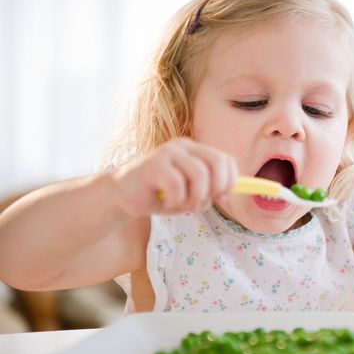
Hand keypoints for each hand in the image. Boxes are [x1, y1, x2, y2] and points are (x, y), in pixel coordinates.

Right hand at [111, 138, 237, 216]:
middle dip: (218, 186)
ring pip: (199, 174)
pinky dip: (176, 201)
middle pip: (216, 162)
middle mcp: (183, 147)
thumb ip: (209, 191)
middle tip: (206, 202)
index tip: (223, 197)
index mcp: (194, 150)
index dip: (230, 180)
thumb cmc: (159, 195)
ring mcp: (167, 154)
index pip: (225, 159)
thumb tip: (228, 193)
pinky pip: (177, 185)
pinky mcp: (153, 165)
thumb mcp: (189, 193)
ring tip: (184, 206)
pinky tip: (165, 204)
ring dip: (196, 197)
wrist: (122, 196)